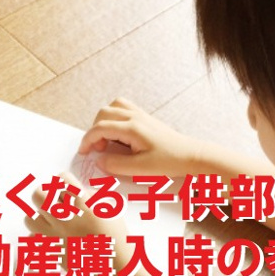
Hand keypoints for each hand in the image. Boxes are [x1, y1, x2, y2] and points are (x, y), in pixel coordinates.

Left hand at [25, 172, 128, 244]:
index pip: (62, 180)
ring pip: (30, 218)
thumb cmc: (119, 239)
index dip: (65, 181)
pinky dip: (40, 235)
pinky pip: (33, 239)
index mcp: (83, 206)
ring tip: (53, 220)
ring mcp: (55, 237)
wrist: (116, 272)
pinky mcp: (51, 253)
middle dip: (46, 194)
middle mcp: (65, 220)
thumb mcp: (114, 210)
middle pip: (39, 195)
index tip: (71, 188)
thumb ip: (95, 196)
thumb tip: (81, 193)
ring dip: (40, 216)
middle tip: (56, 200)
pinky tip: (54, 236)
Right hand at [78, 98, 203, 176]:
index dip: (88, 140)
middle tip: (100, 150)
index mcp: (132, 128)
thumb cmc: (169, 162)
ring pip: (113, 107)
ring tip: (108, 140)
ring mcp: (141, 115)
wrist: (190, 155)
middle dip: (94, 131)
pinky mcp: (146, 117)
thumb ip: (116, 164)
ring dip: (104, 121)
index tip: (84, 153)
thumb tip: (99, 160)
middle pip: (103, 114)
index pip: (100, 128)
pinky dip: (114, 117)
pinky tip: (119, 134)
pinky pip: (124, 108)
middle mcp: (135, 117)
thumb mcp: (140, 169)